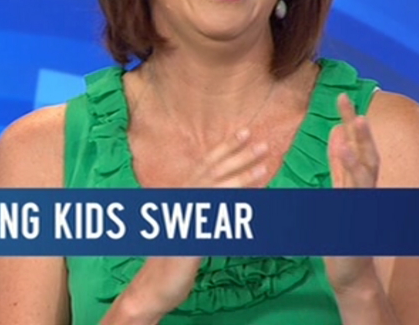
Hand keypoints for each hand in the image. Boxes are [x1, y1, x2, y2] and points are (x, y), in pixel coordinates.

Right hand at [103, 129, 269, 323]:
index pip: (206, 165)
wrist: (155, 286)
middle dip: (239, 156)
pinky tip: (252, 200)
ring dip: (241, 176)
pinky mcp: (191, 237)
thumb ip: (207, 208)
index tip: (243, 132)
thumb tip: (237, 192)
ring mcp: (185, 217)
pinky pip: (216, 217)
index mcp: (182, 195)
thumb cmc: (175, 258)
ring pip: (215, 190)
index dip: (225, 148)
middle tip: (262, 144)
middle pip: (212, 172)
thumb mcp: (192, 226)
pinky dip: (234, 205)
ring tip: (263, 167)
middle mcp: (181, 200)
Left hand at [324, 93, 380, 291]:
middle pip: (365, 151)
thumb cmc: (344, 233)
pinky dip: (352, 178)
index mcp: (356, 182)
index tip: (341, 97)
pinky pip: (356, 197)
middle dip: (357, 125)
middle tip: (346, 98)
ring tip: (357, 120)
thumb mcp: (339, 191)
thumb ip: (339, 165)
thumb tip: (337, 133)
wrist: (351, 273)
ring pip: (366, 171)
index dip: (349, 122)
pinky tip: (346, 161)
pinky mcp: (359, 221)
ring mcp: (364, 206)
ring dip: (362, 145)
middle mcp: (364, 190)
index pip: (355, 147)